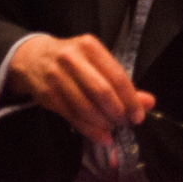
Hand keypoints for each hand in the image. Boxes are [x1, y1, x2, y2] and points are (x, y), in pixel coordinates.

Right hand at [8, 34, 154, 145]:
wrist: (33, 58)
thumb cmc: (73, 59)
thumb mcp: (96, 62)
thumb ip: (121, 82)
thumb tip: (149, 102)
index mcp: (90, 47)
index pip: (116, 76)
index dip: (130, 99)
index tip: (139, 115)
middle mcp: (72, 59)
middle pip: (102, 92)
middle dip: (117, 112)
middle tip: (125, 123)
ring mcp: (57, 77)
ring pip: (86, 107)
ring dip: (103, 123)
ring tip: (112, 128)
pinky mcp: (48, 95)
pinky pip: (72, 117)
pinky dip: (89, 130)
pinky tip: (100, 135)